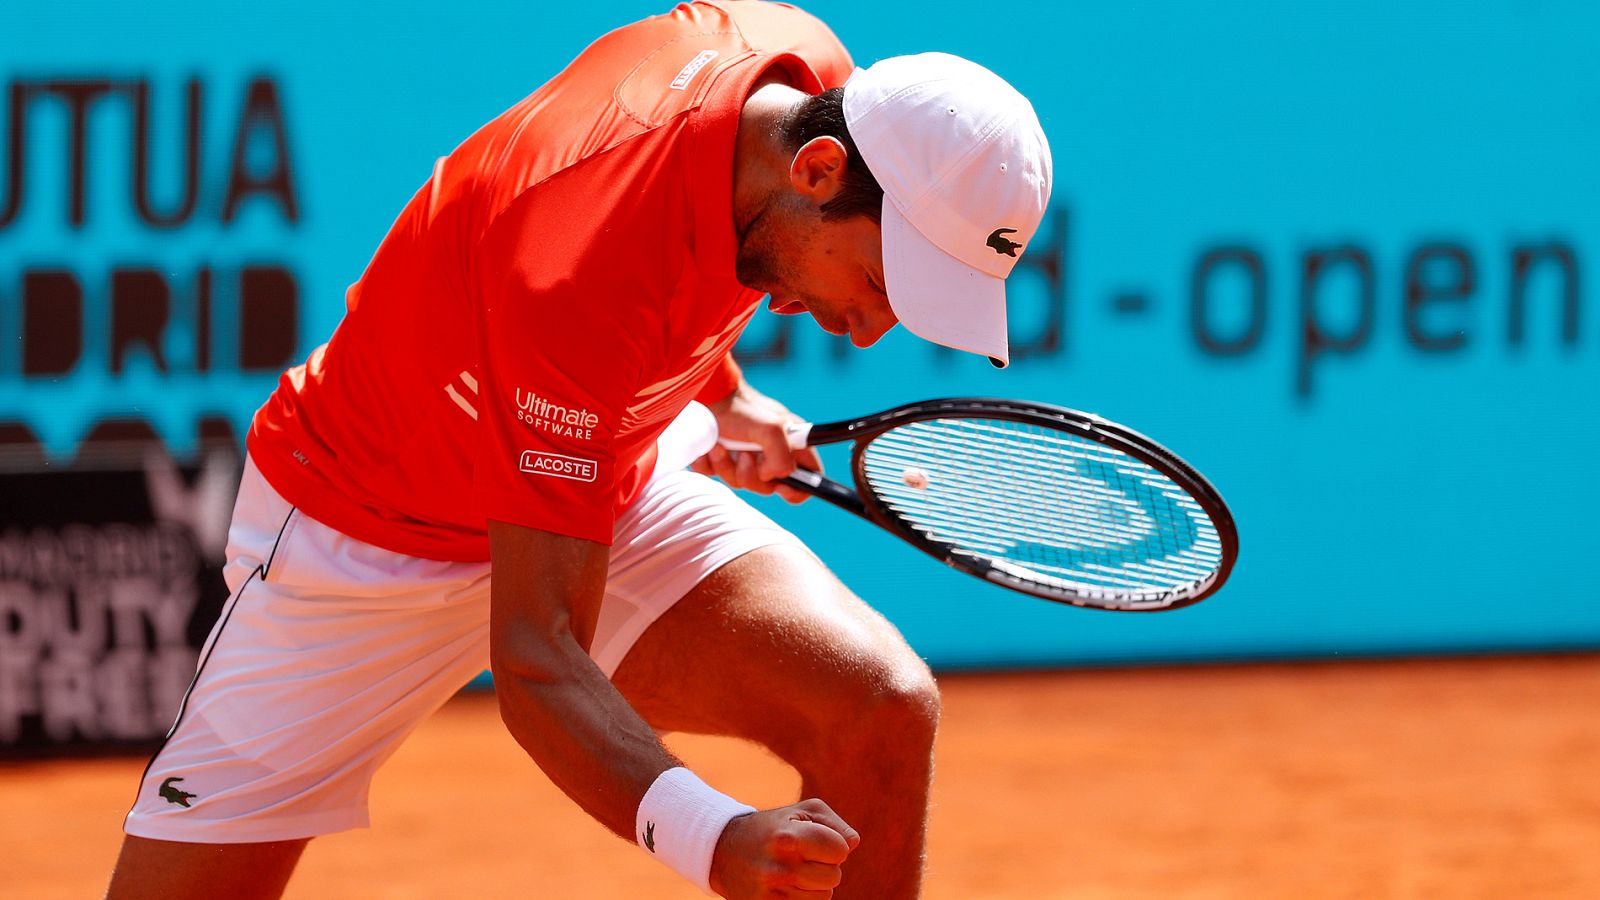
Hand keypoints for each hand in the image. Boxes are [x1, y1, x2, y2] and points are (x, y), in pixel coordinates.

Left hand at [692, 383, 821, 502]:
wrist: (707, 396)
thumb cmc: (740, 408)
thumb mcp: (772, 429)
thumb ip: (783, 459)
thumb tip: (772, 476)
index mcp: (790, 444)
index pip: (809, 477)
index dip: (799, 489)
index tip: (782, 487)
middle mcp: (770, 452)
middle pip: (769, 486)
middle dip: (752, 475)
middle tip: (745, 455)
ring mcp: (745, 457)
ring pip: (740, 482)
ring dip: (727, 466)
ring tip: (721, 445)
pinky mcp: (721, 459)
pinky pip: (717, 475)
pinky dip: (711, 464)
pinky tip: (711, 446)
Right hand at [709, 799, 861, 897]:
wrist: (724, 852)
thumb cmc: (773, 828)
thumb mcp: (802, 812)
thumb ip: (834, 824)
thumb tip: (852, 844)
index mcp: (788, 838)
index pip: (840, 850)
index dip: (833, 845)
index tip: (817, 840)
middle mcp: (779, 868)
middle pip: (834, 877)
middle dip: (825, 866)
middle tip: (802, 857)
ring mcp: (772, 894)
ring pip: (823, 897)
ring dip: (814, 886)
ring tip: (792, 871)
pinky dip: (803, 899)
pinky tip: (786, 887)